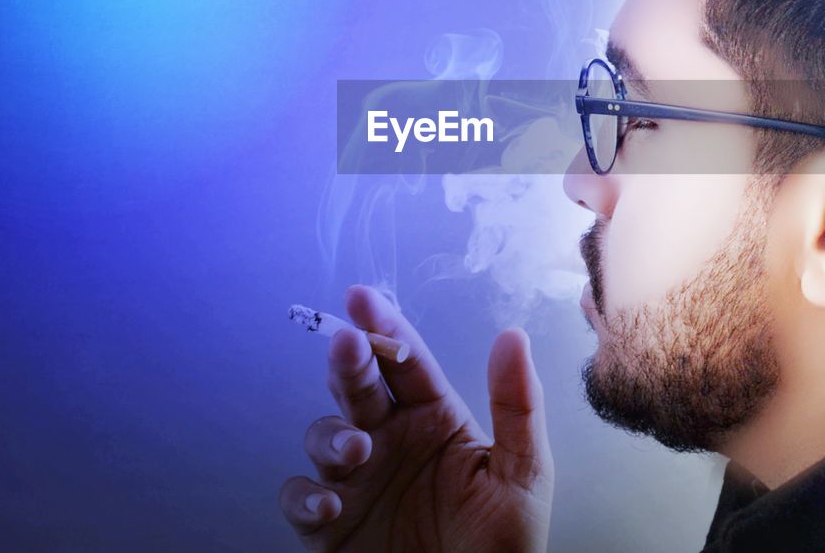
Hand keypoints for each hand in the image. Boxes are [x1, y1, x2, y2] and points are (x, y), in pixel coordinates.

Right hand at [280, 285, 553, 551]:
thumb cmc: (504, 548)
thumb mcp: (523, 474)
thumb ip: (517, 405)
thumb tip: (511, 336)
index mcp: (435, 418)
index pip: (405, 361)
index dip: (383, 326)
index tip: (362, 298)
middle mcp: (391, 440)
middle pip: (358, 385)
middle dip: (348, 361)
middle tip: (347, 344)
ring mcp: (358, 480)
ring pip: (324, 434)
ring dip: (332, 434)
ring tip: (357, 450)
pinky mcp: (331, 524)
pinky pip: (301, 497)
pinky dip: (306, 495)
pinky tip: (331, 502)